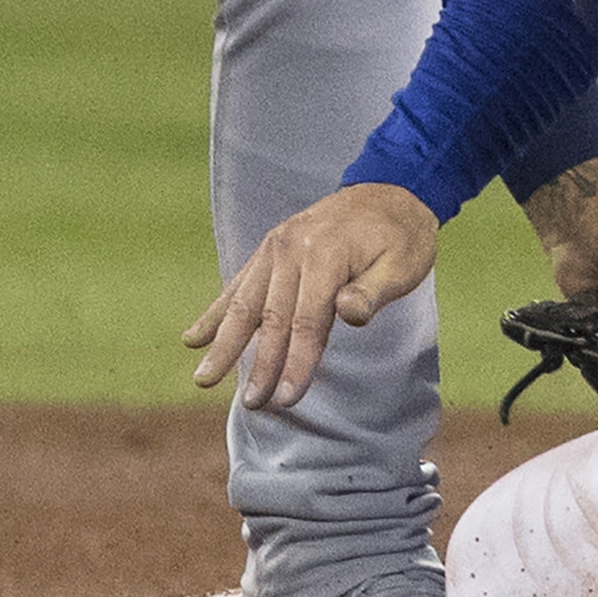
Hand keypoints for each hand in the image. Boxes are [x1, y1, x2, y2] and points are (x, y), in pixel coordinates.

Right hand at [186, 184, 440, 411]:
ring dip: (224, 344)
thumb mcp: (404, 264)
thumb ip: (374, 290)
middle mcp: (293, 248)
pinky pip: (238, 285)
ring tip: (204, 380)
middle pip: (271, 316)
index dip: (297, 362)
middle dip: (260, 363)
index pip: (308, 320)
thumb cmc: (402, 238)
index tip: (286, 399)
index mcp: (326, 254)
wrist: (389, 192)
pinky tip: (193, 339)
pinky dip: (215, 314)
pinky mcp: (269, 249)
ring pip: (245, 303)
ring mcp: (275, 246)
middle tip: (252, 404)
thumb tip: (348, 313)